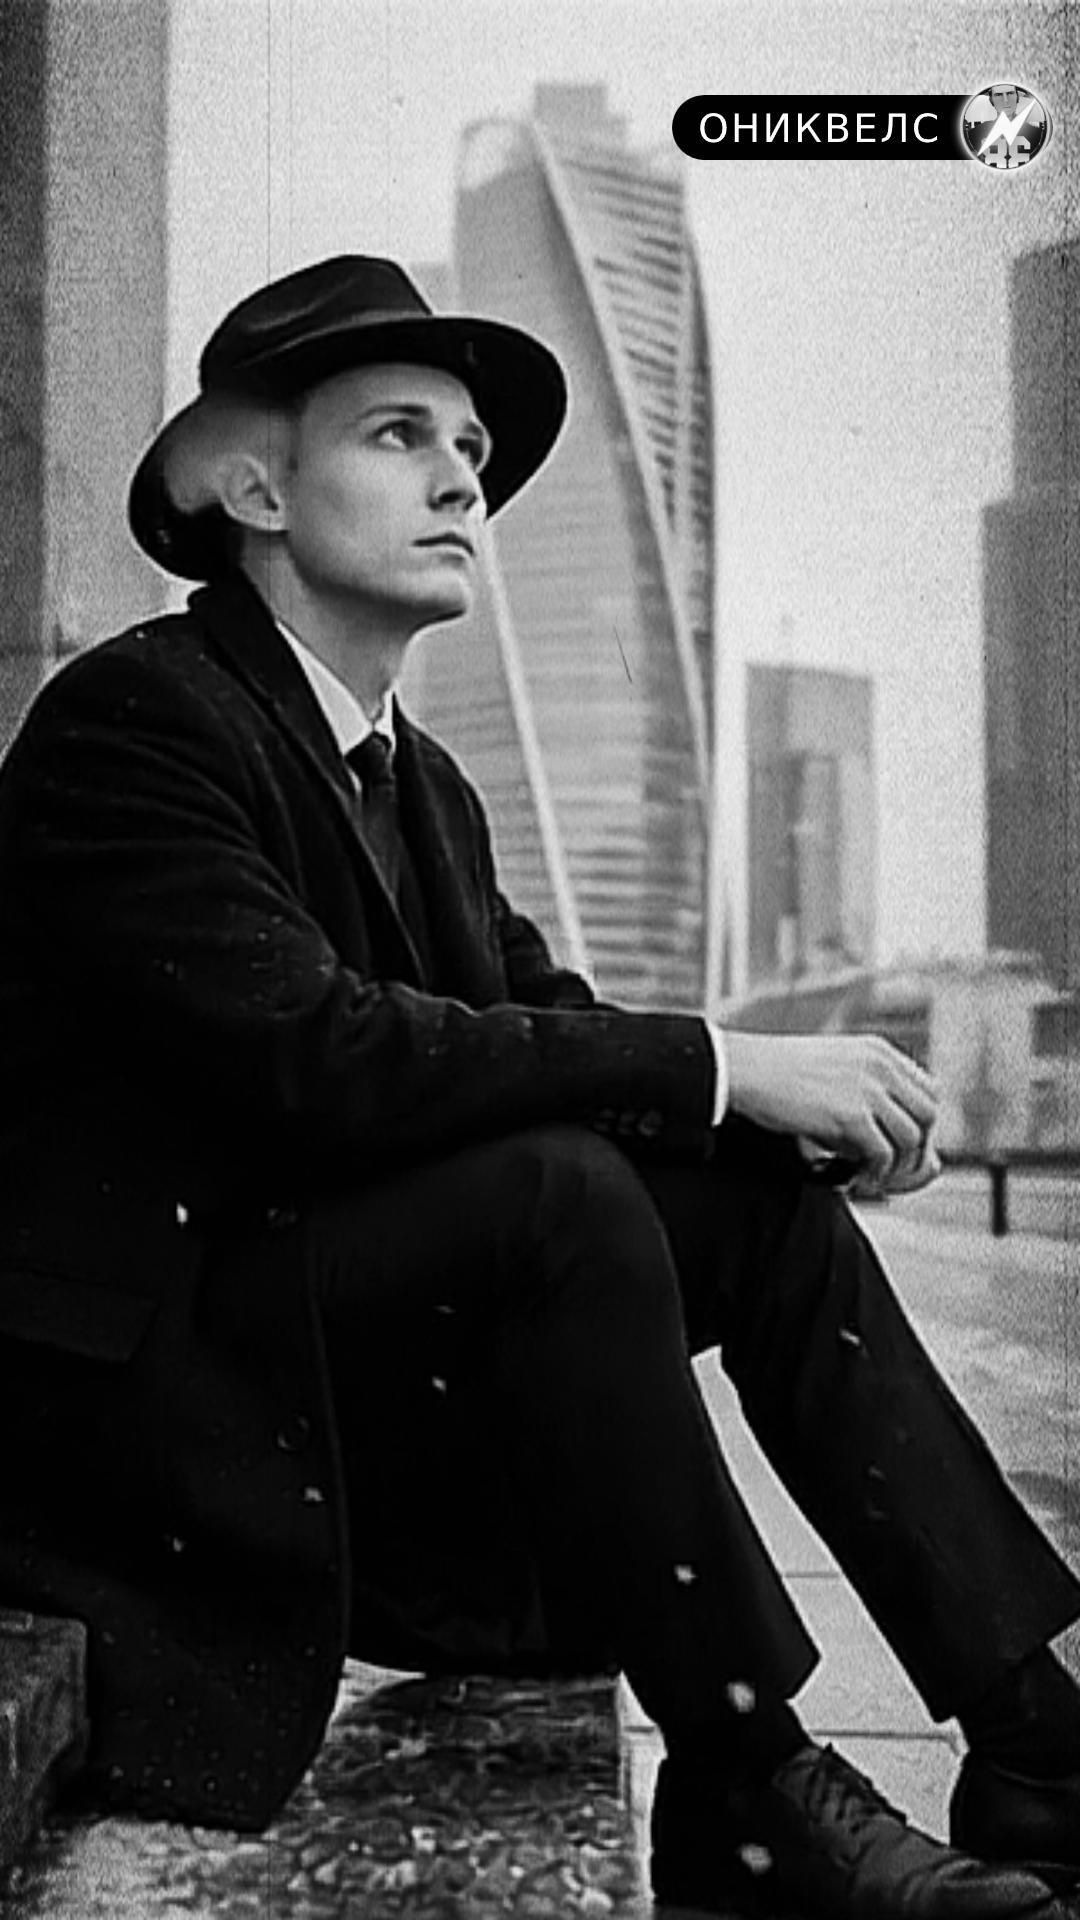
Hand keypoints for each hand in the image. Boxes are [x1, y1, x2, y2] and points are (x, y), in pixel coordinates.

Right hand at [725, 1031, 940, 1190]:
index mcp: (880, 1052)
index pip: (929, 1090)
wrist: (744, 1069)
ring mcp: (868, 1089)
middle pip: (929, 1114)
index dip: (921, 1122)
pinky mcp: (851, 1114)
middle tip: (894, 1168)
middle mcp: (881, 1066)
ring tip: (872, 1176)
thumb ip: (866, 1090)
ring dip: (897, 1166)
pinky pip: (883, 1154)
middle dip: (918, 1147)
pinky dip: (874, 1173)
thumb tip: (888, 1134)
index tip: (903, 1144)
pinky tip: (855, 1178)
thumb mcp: (834, 1068)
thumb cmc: (779, 1074)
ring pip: (912, 1138)